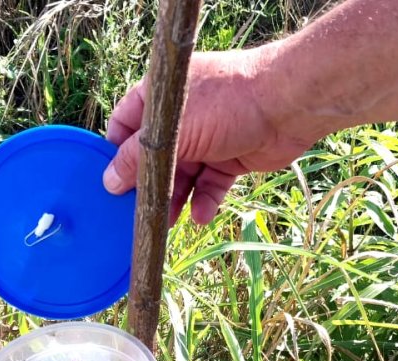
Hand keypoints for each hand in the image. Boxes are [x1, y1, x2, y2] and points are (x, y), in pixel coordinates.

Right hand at [102, 49, 317, 225]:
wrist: (287, 105)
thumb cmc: (225, 104)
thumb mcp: (170, 133)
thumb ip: (136, 159)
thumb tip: (109, 182)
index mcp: (159, 100)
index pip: (124, 126)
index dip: (115, 154)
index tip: (110, 184)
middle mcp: (180, 118)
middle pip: (154, 159)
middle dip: (148, 186)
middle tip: (137, 214)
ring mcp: (206, 138)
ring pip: (182, 176)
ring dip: (175, 200)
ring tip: (167, 224)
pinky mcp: (230, 159)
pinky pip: (210, 184)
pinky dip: (205, 201)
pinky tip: (201, 216)